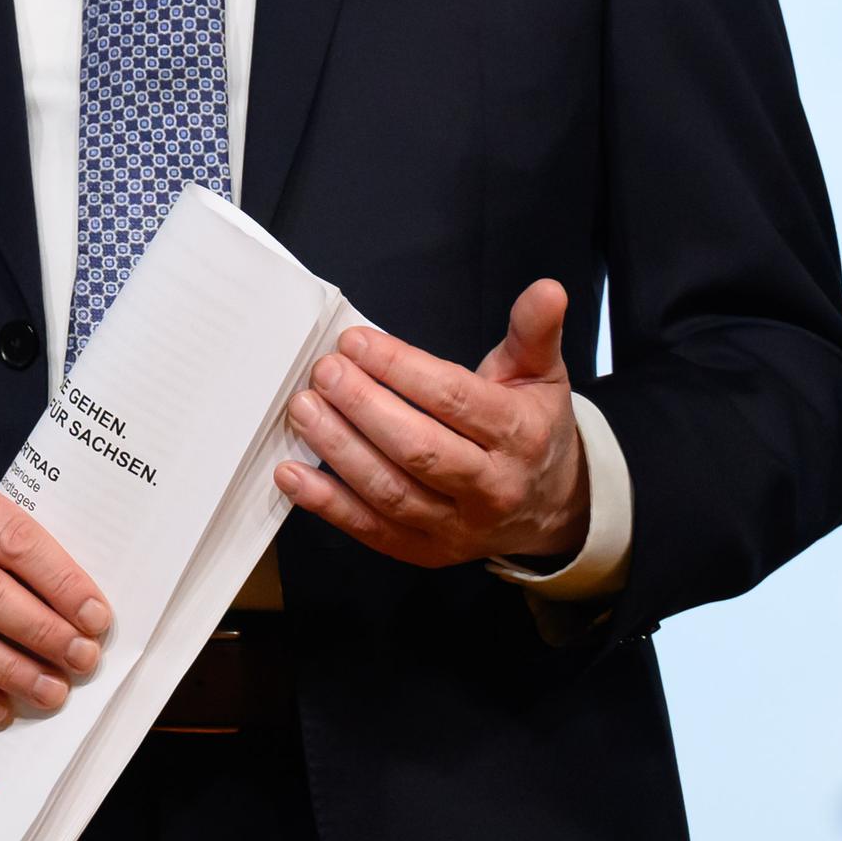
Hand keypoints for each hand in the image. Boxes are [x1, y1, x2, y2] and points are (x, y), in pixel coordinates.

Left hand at [278, 278, 589, 569]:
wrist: (551, 507)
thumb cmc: (531, 429)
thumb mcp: (540, 377)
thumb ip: (533, 332)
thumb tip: (547, 289)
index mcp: (520, 436)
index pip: (454, 399)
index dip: (400, 368)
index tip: (354, 341)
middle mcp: (492, 487)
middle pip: (419, 449)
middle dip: (364, 407)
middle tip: (324, 372)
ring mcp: (457, 526)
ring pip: (390, 491)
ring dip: (338, 450)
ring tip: (303, 409)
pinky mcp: (426, 551)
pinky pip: (370, 529)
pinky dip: (326, 505)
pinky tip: (290, 474)